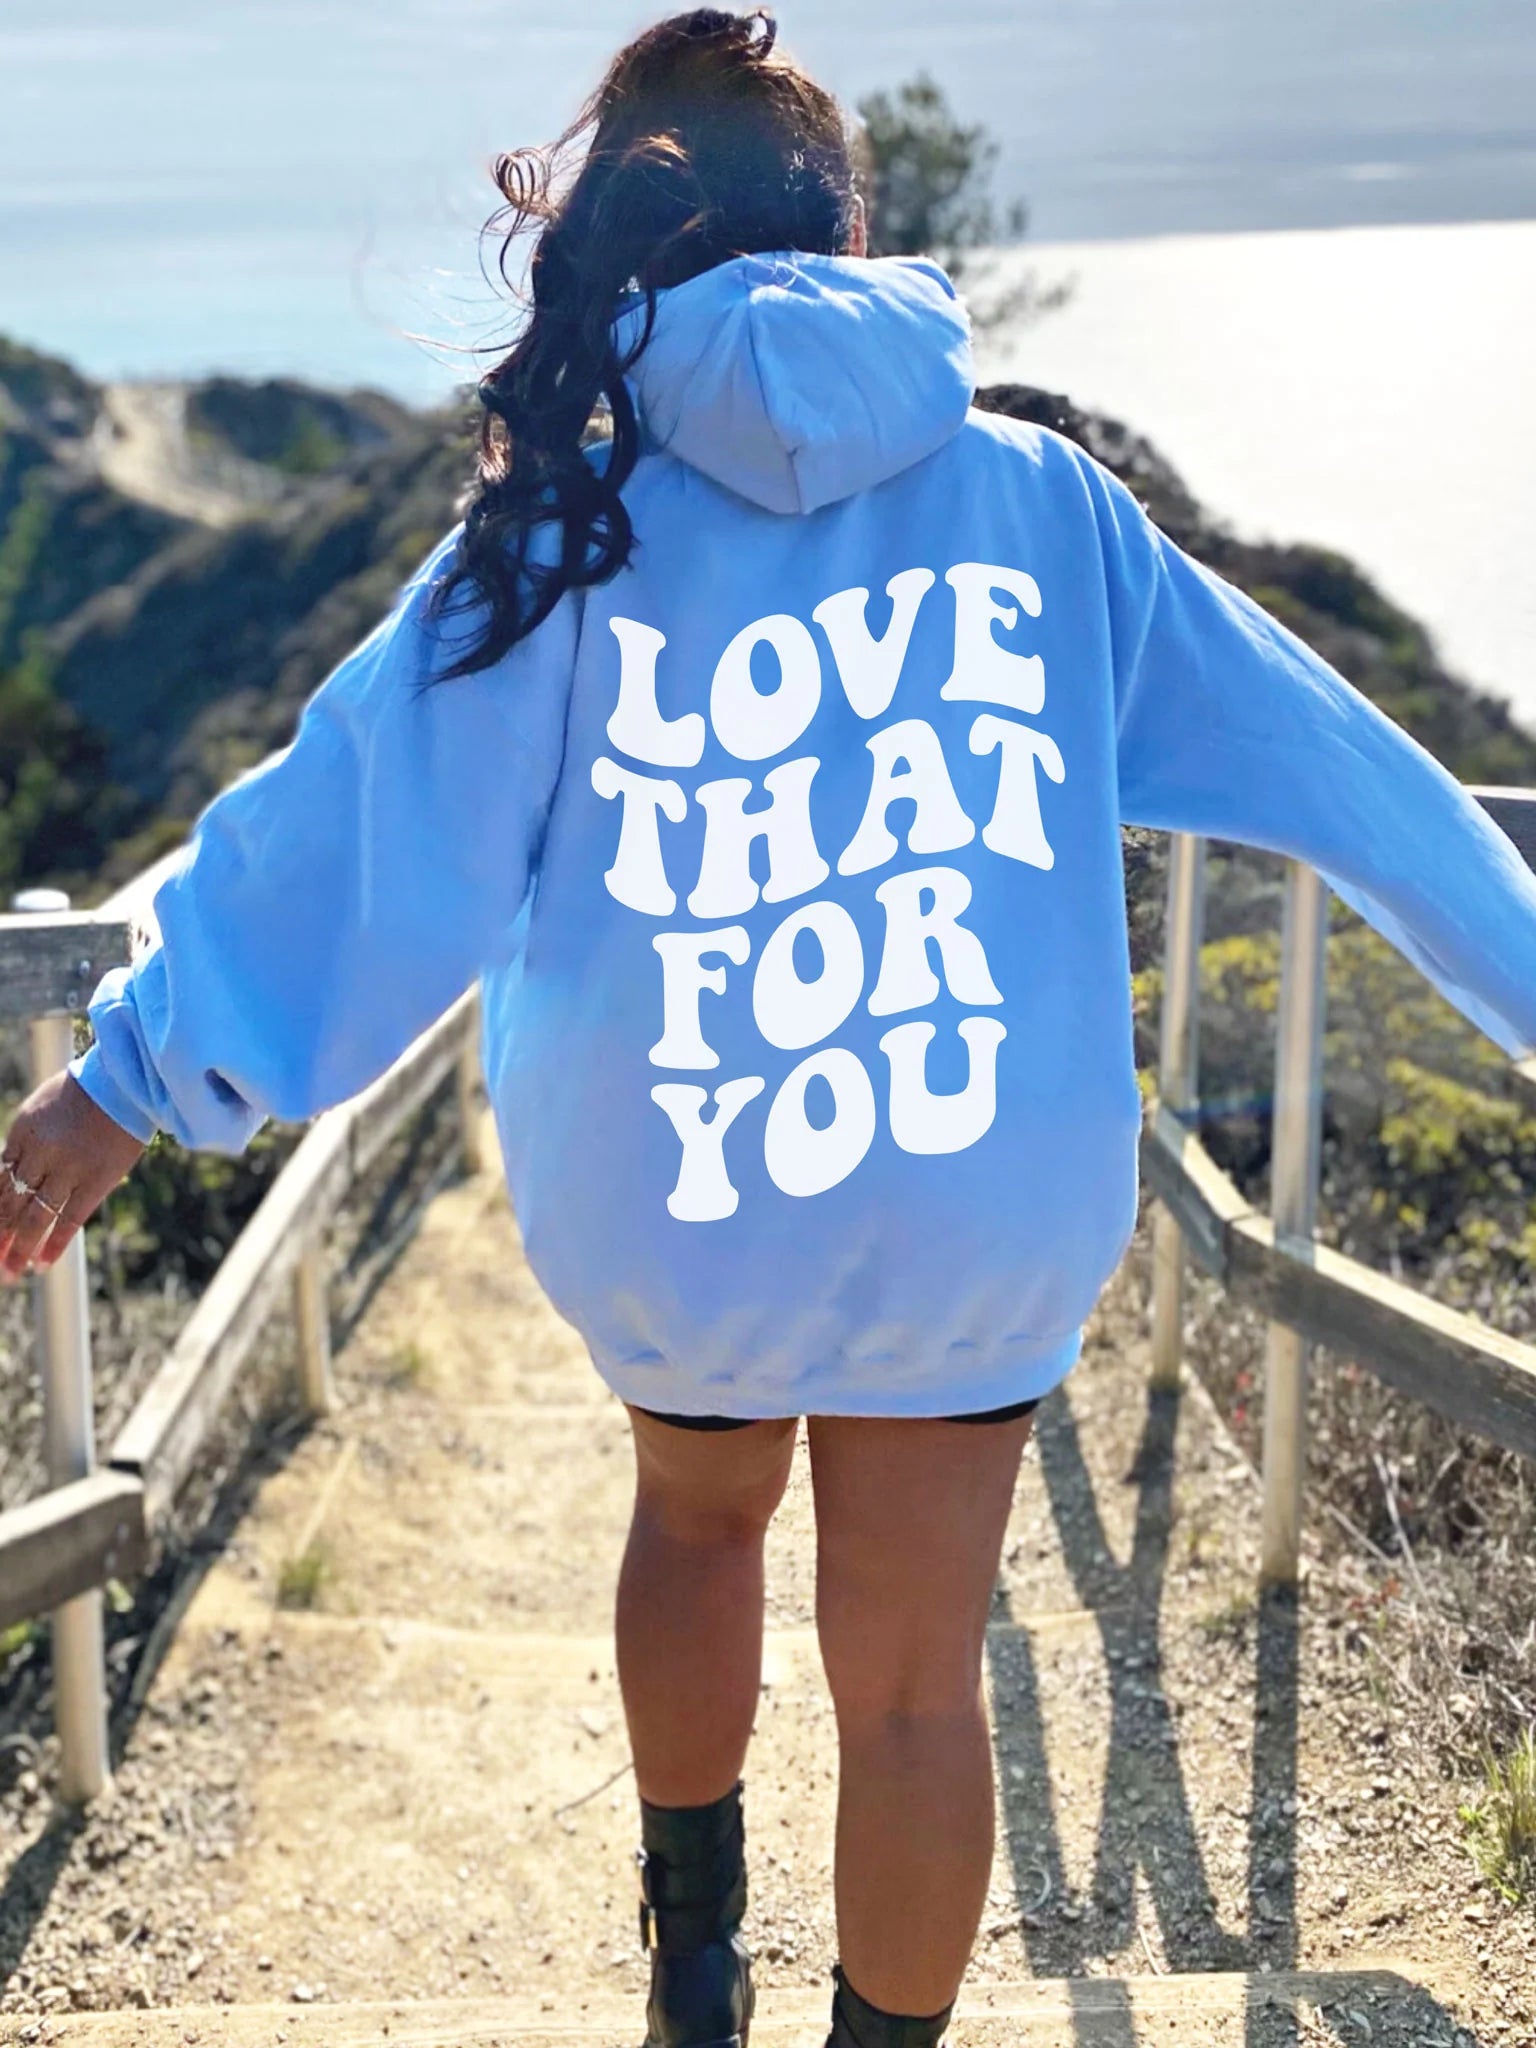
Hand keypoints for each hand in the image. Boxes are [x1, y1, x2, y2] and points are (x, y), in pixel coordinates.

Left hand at [0, 1071, 146, 1281]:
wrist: (126, 1083)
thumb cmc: (83, 1094)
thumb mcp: (39, 1111)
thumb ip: (23, 1145)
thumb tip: (9, 1179)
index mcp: (21, 1133)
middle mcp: (40, 1153)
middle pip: (10, 1204)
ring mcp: (68, 1168)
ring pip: (35, 1217)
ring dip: (20, 1248)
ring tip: (12, 1272)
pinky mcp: (97, 1179)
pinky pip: (70, 1218)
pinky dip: (55, 1243)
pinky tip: (44, 1263)